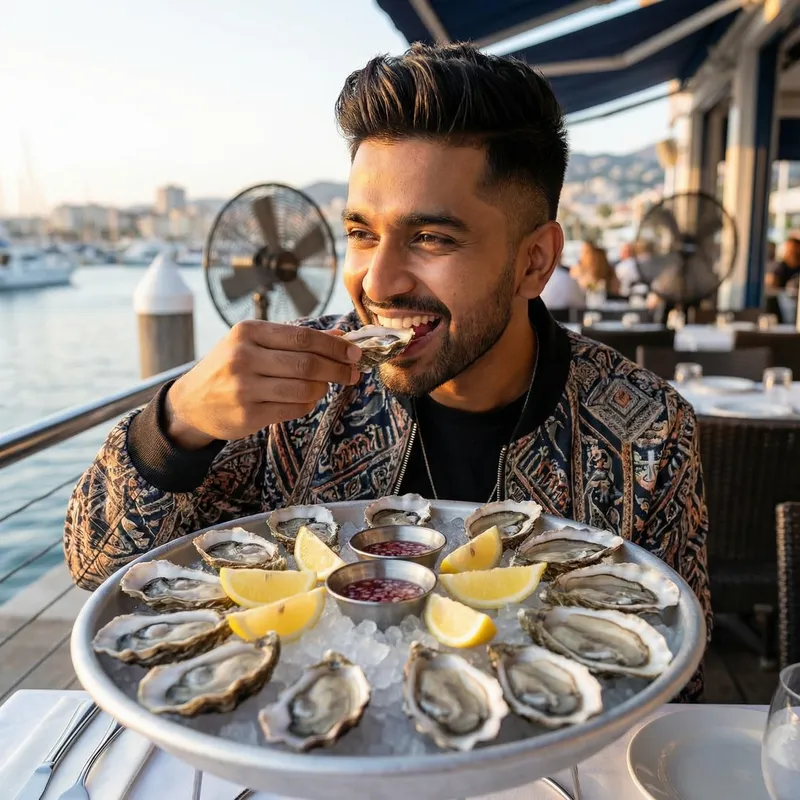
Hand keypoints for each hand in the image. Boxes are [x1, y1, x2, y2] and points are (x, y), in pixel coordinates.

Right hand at [164, 320, 361, 448]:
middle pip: (308, 364)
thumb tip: (341, 339)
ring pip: (304, 389)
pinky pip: (293, 409)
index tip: (355, 353)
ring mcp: (244, 388)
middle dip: (338, 369)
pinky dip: (307, 404)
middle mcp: (244, 357)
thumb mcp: (254, 343)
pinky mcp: (248, 415)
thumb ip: (294, 340)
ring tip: (323, 386)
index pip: (304, 337)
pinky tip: (305, 399)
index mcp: (248, 332)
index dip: (335, 347)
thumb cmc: (230, 367)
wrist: (192, 402)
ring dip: (322, 389)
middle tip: (353, 373)